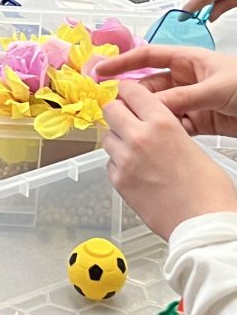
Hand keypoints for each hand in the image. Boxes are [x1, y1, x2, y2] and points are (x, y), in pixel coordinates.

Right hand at [96, 45, 236, 137]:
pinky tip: (160, 138)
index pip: (147, 56)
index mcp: (188, 59)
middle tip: (114, 108)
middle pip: (150, 85)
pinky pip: (174, 125)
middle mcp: (186, 78)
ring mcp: (191, 100)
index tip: (100, 72)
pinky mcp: (199, 120)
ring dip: (149, 117)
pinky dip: (166, 132)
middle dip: (132, 96)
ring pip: (160, 108)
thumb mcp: (216, 88)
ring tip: (135, 126)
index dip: (122, 62)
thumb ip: (183, 97)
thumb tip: (154, 107)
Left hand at [102, 81, 236, 239]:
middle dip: (118, 114)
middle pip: (110, 110)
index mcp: (161, 123)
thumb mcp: (189, 143)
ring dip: (117, 142)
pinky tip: (137, 174)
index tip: (127, 96)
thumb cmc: (208, 188)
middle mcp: (139, 137)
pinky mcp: (119, 181)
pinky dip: (118, 166)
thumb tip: (147, 123)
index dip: (128, 92)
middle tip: (127, 123)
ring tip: (137, 154)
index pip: (131, 91)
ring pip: (107, 138)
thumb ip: (163, 129)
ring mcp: (125, 160)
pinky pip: (109, 164)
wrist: (203, 223)